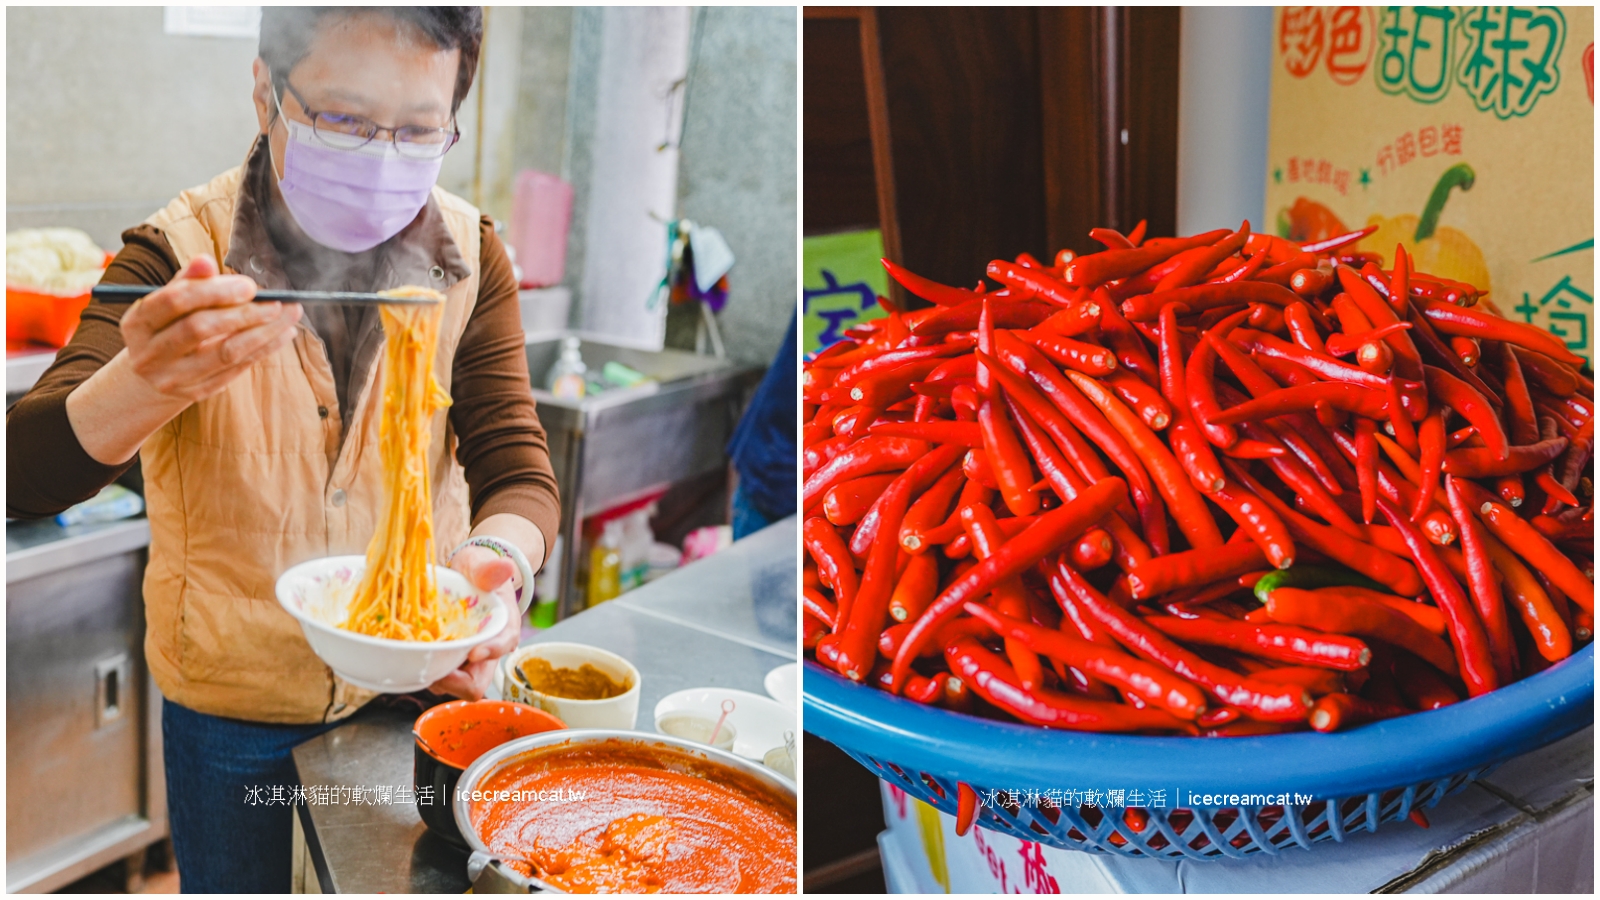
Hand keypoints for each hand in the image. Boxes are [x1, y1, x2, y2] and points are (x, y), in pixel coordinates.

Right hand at [121, 253, 301, 402]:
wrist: (151, 376)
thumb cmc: (166, 327)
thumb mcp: (166, 303)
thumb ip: (187, 281)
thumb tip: (206, 261)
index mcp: (137, 322)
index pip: (175, 301)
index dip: (214, 291)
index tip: (249, 285)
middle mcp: (150, 353)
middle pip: (200, 329)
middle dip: (243, 313)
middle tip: (276, 303)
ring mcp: (172, 378)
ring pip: (225, 353)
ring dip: (264, 333)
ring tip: (290, 316)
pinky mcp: (196, 392)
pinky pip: (236, 370)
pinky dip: (263, 349)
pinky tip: (282, 334)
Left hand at [428, 546, 520, 700]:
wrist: (462, 577)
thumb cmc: (475, 571)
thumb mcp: (480, 563)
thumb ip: (488, 568)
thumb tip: (505, 566)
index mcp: (503, 627)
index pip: (504, 644)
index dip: (490, 651)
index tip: (473, 652)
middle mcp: (485, 651)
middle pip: (475, 682)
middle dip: (452, 679)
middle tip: (428, 661)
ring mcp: (463, 661)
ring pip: (450, 684)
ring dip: (432, 674)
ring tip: (413, 650)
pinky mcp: (444, 662)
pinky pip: (433, 675)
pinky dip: (420, 667)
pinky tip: (405, 648)